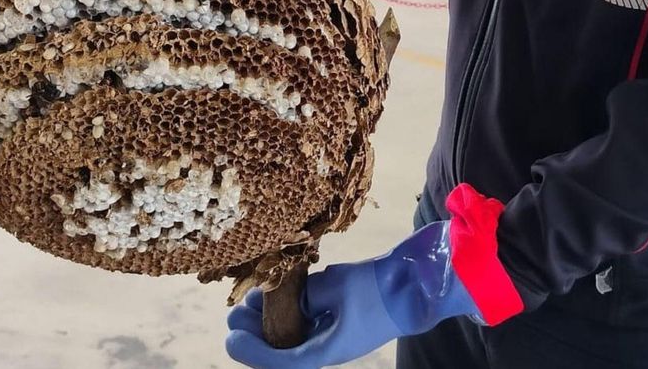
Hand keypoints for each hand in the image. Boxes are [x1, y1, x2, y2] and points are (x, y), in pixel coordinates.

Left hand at [225, 222, 478, 368]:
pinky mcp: (339, 322)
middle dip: (253, 333)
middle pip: (281, 350)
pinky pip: (305, 324)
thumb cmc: (378, 288)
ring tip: (251, 300)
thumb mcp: (336, 286)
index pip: (281, 362)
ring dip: (268, 321)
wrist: (417, 286)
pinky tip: (276, 293)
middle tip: (236, 312)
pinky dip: (287, 312)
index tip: (230, 337)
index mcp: (328, 350)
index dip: (251, 352)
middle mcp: (327, 348)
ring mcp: (333, 336)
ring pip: (290, 336)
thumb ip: (307, 293)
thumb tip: (291, 294)